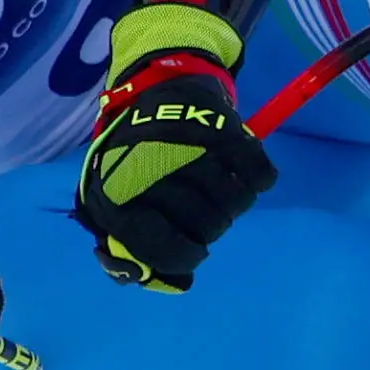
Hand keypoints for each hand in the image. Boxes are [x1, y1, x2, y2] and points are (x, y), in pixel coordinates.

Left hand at [77, 2, 275, 291]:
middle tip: (201, 214)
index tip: (190, 253)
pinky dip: (257, 179)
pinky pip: (260, 175)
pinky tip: (240, 173)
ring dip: (230, 205)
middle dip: (207, 230)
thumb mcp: (110, 200)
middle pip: (207, 229)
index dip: (181, 259)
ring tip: (217, 191)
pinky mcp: (227, 129)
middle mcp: (154, 171)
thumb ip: (125, 248)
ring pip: (234, 205)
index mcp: (119, 192)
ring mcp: (192, 149)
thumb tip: (164, 283)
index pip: (160, 248)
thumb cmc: (133, 156)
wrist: (159, 87)